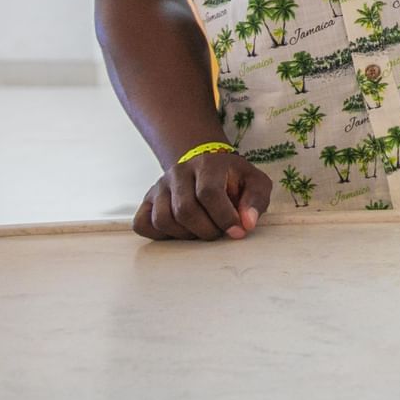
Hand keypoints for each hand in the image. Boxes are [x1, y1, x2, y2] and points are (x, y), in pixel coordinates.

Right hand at [133, 150, 272, 241]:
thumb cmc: (233, 179)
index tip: (237, 231)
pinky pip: (143, 224)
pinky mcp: (147, 200)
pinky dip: (160, 235)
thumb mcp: (254, 182)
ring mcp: (159, 186)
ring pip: (163, 220)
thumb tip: (247, 224)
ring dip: (185, 235)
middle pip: (185, 210)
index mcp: (207, 164)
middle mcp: (179, 172)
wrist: (206, 166)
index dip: (224, 217)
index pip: (209, 193)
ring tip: (201, 231)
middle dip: (206, 230)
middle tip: (218, 232)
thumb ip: (256, 200)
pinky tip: (180, 231)